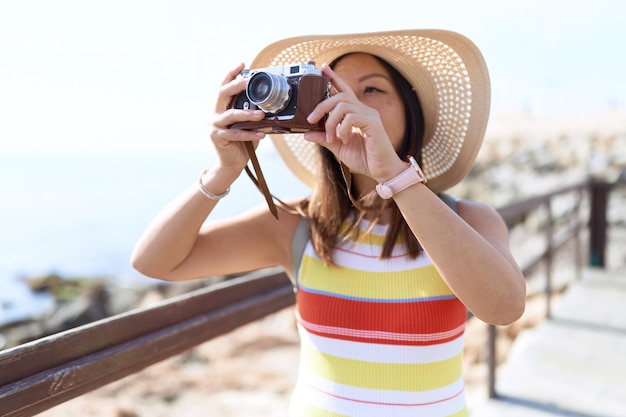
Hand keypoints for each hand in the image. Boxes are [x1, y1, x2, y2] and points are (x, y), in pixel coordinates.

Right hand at [208, 63, 266, 173]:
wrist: (232, 163)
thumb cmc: (242, 143)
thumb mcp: (248, 124)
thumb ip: (252, 113)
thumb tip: (269, 103)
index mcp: (222, 107)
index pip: (224, 86)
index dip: (232, 74)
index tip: (243, 64)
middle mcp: (215, 113)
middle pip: (223, 93)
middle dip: (237, 85)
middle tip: (249, 81)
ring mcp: (214, 125)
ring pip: (231, 114)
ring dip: (247, 114)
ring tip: (262, 115)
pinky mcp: (217, 137)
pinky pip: (236, 133)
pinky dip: (250, 134)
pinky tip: (262, 134)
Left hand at [303, 64, 403, 181]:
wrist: (381, 171)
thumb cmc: (364, 159)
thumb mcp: (338, 148)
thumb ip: (324, 138)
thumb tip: (306, 134)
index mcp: (356, 114)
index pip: (344, 91)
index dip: (333, 78)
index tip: (323, 68)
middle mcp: (364, 110)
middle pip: (339, 96)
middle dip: (322, 106)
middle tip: (310, 119)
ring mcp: (370, 115)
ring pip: (343, 106)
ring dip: (331, 121)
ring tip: (331, 137)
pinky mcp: (373, 123)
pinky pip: (351, 118)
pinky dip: (342, 129)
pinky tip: (344, 139)